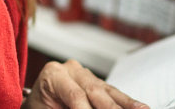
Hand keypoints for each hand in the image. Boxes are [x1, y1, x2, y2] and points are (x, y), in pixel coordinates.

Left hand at [23, 59, 149, 108]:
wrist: (35, 106)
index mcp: (53, 75)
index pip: (76, 95)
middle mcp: (70, 69)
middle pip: (95, 90)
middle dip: (112, 107)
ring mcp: (83, 74)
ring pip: (108, 90)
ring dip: (126, 103)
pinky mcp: (94, 82)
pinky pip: (111, 92)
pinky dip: (124, 102)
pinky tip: (138, 106)